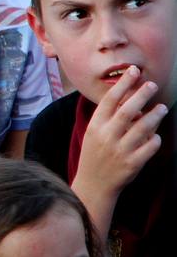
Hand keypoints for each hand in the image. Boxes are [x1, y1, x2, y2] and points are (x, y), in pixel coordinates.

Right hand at [75, 66, 166, 199]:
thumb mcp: (94, 134)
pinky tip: (155, 135)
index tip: (133, 71)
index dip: (122, 84)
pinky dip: (155, 138)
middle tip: (152, 85)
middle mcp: (106, 137)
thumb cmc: (95, 155)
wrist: (93, 185)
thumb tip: (128, 97)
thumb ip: (108, 118)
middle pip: (127, 110)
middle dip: (141, 95)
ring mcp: (120, 151)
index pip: (109, 100)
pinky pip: (150, 146)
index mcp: (95, 126)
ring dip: (155, 115)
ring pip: (143, 127)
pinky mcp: (132, 164)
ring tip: (162, 108)